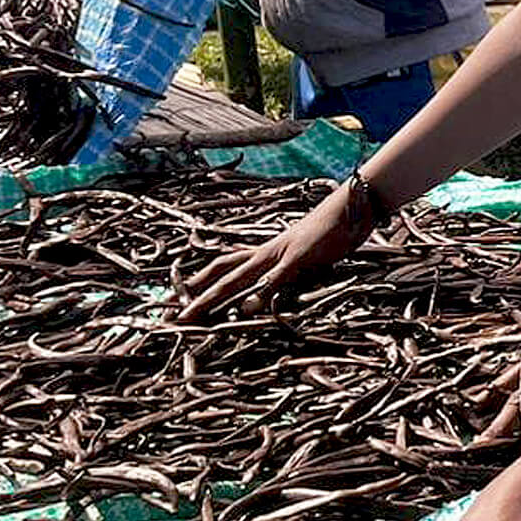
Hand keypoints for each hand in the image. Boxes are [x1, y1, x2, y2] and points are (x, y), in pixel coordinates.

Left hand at [175, 181, 374, 321]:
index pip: (224, 265)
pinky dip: (261, 293)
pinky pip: (275, 278)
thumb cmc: (333, 232)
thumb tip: (284, 287)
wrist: (352, 206)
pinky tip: (248, 308)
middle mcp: (265, 252)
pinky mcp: (298, 257)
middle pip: (220, 273)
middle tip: (168, 312)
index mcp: (266, 252)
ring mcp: (279, 254)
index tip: (177, 297)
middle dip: (192, 294)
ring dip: (211, 296)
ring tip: (191, 314)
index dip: (199, 280)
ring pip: (236, 277)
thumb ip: (294, 272)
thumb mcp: (310, 257)